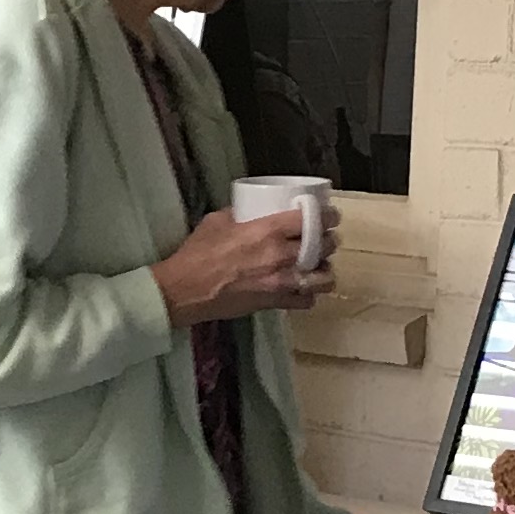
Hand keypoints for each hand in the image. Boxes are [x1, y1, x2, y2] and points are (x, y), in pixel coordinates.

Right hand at [153, 208, 330, 327]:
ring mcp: (281, 281)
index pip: (313, 219)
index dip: (328, 216)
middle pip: (324, 246)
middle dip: (328, 241)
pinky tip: (303, 288)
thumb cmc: (198, 253)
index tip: (329, 215)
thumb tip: (252, 210)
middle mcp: (281, 255)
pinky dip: (309, 294)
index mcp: (268, 230)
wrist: (185, 290)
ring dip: (324, 270)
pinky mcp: (275, 302)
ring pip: (323, 277)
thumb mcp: (218, 221)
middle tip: (323, 238)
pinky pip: (306, 301)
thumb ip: (241, 214)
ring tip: (318, 266)